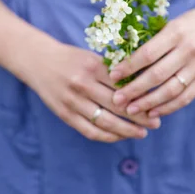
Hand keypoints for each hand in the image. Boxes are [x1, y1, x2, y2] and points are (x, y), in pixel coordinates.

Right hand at [22, 39, 160, 142]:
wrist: (37, 60)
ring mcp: (72, 101)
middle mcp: (83, 84)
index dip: (142, 96)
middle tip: (156, 122)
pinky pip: (89, 130)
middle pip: (117, 106)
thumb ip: (113, 71)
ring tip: (142, 133)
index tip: (157, 103)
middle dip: (140, 116)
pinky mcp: (64, 114)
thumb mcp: (92, 57)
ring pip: (105, 122)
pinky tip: (119, 136)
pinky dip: (107, 136)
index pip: (124, 85)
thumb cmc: (71, 58)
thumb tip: (142, 83)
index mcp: (93, 66)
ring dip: (126, 130)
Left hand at [108, 0, 194, 117]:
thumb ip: (155, 41)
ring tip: (131, 110)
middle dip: (134, 90)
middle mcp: (188, 50)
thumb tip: (126, 61)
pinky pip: (186, 97)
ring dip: (149, 103)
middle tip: (117, 99)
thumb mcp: (173, 24)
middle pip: (157, 75)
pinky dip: (168, 107)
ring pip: (170, 90)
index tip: (113, 76)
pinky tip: (153, 112)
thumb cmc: (193, 22)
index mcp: (176, 32)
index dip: (129, 66)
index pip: (148, 53)